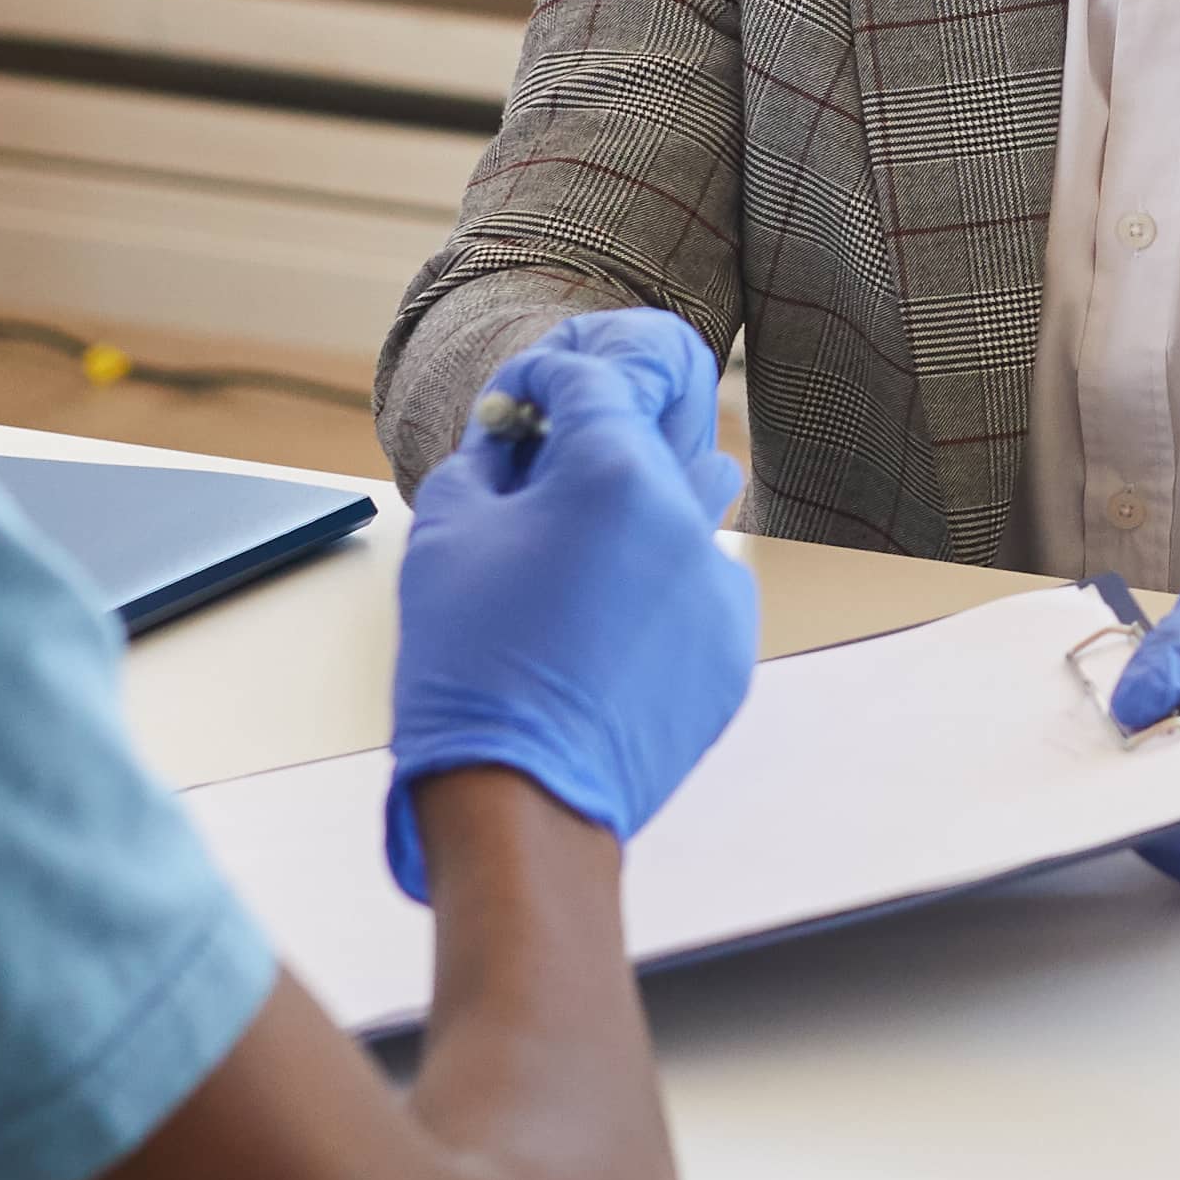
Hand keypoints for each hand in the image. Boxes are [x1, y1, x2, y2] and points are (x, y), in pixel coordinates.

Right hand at [383, 334, 759, 896]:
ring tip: (580, 571)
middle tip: (545, 490)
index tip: (523, 402)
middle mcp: (686, 517)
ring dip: (644, 520)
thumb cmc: (467, 663)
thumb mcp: (445, 532)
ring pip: (691, 517)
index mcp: (614, 471)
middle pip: (655, 442)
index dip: (548, 380)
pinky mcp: (733, 650)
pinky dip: (661, 596)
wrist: (520, 800)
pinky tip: (604, 640)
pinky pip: (702, 593)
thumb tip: (516, 430)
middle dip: (602, 451)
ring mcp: (722, 587)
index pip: (594, 379)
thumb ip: (490, 456)